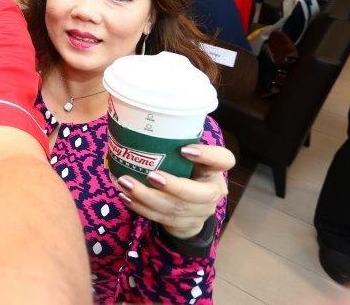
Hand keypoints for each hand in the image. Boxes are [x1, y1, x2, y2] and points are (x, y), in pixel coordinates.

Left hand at [116, 144, 233, 238]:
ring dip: (147, 197)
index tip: (184, 149)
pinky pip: (161, 218)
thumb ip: (175, 145)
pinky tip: (125, 196)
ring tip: (125, 183)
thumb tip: (140, 124)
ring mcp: (201, 212)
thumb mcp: (187, 158)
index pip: (224, 160)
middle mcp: (213, 192)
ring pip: (176, 208)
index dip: (208, 155)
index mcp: (215, 170)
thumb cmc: (185, 171)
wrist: (191, 208)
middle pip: (200, 194)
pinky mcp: (185, 225)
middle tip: (151, 175)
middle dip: (174, 186)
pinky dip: (141, 207)